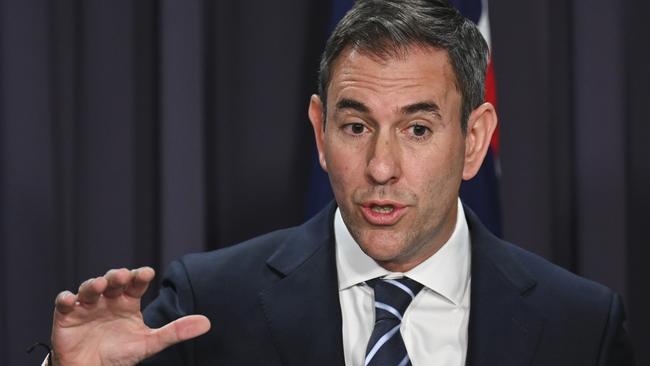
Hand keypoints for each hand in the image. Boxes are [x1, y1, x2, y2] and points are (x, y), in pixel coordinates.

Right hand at [50, 267, 210, 365]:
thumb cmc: (121, 353)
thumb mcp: (150, 343)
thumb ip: (176, 332)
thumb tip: (207, 323)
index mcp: (128, 301)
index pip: (135, 283)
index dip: (139, 276)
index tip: (147, 273)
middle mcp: (108, 299)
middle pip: (112, 281)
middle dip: (116, 276)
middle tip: (121, 276)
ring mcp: (87, 305)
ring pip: (89, 288)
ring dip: (93, 284)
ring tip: (100, 285)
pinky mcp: (66, 316)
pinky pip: (63, 303)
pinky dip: (65, 299)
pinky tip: (70, 299)